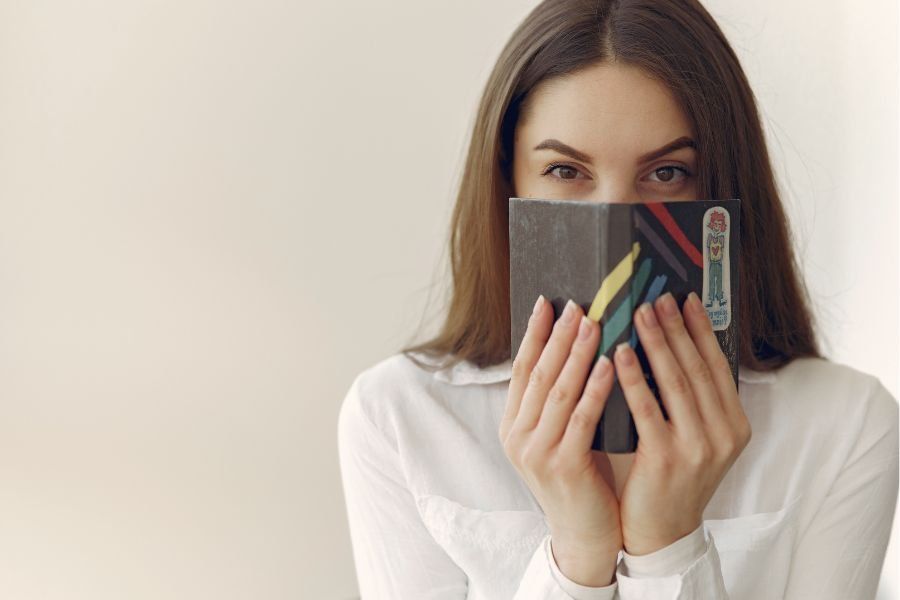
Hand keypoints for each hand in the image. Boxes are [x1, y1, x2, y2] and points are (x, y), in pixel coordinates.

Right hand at [499, 296, 621, 585]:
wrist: (584, 534)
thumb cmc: (580, 477)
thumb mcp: (559, 435)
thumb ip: (559, 399)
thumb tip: (574, 346)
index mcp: (513, 424)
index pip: (522, 369)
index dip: (534, 334)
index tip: (547, 302)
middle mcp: (517, 435)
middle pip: (538, 374)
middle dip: (557, 335)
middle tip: (576, 303)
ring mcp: (536, 452)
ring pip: (558, 392)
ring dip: (576, 354)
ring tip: (593, 322)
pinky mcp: (562, 466)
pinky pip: (580, 419)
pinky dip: (594, 389)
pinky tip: (608, 364)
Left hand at [613, 291, 750, 555]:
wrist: (661, 531)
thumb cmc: (669, 477)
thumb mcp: (695, 438)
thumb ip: (692, 400)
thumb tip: (672, 344)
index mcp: (735, 425)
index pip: (717, 366)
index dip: (701, 330)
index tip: (686, 298)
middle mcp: (724, 434)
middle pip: (698, 368)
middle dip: (677, 328)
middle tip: (658, 295)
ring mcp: (698, 447)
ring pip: (676, 382)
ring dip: (657, 343)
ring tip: (639, 312)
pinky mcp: (666, 458)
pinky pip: (647, 408)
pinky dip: (633, 377)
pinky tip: (617, 353)